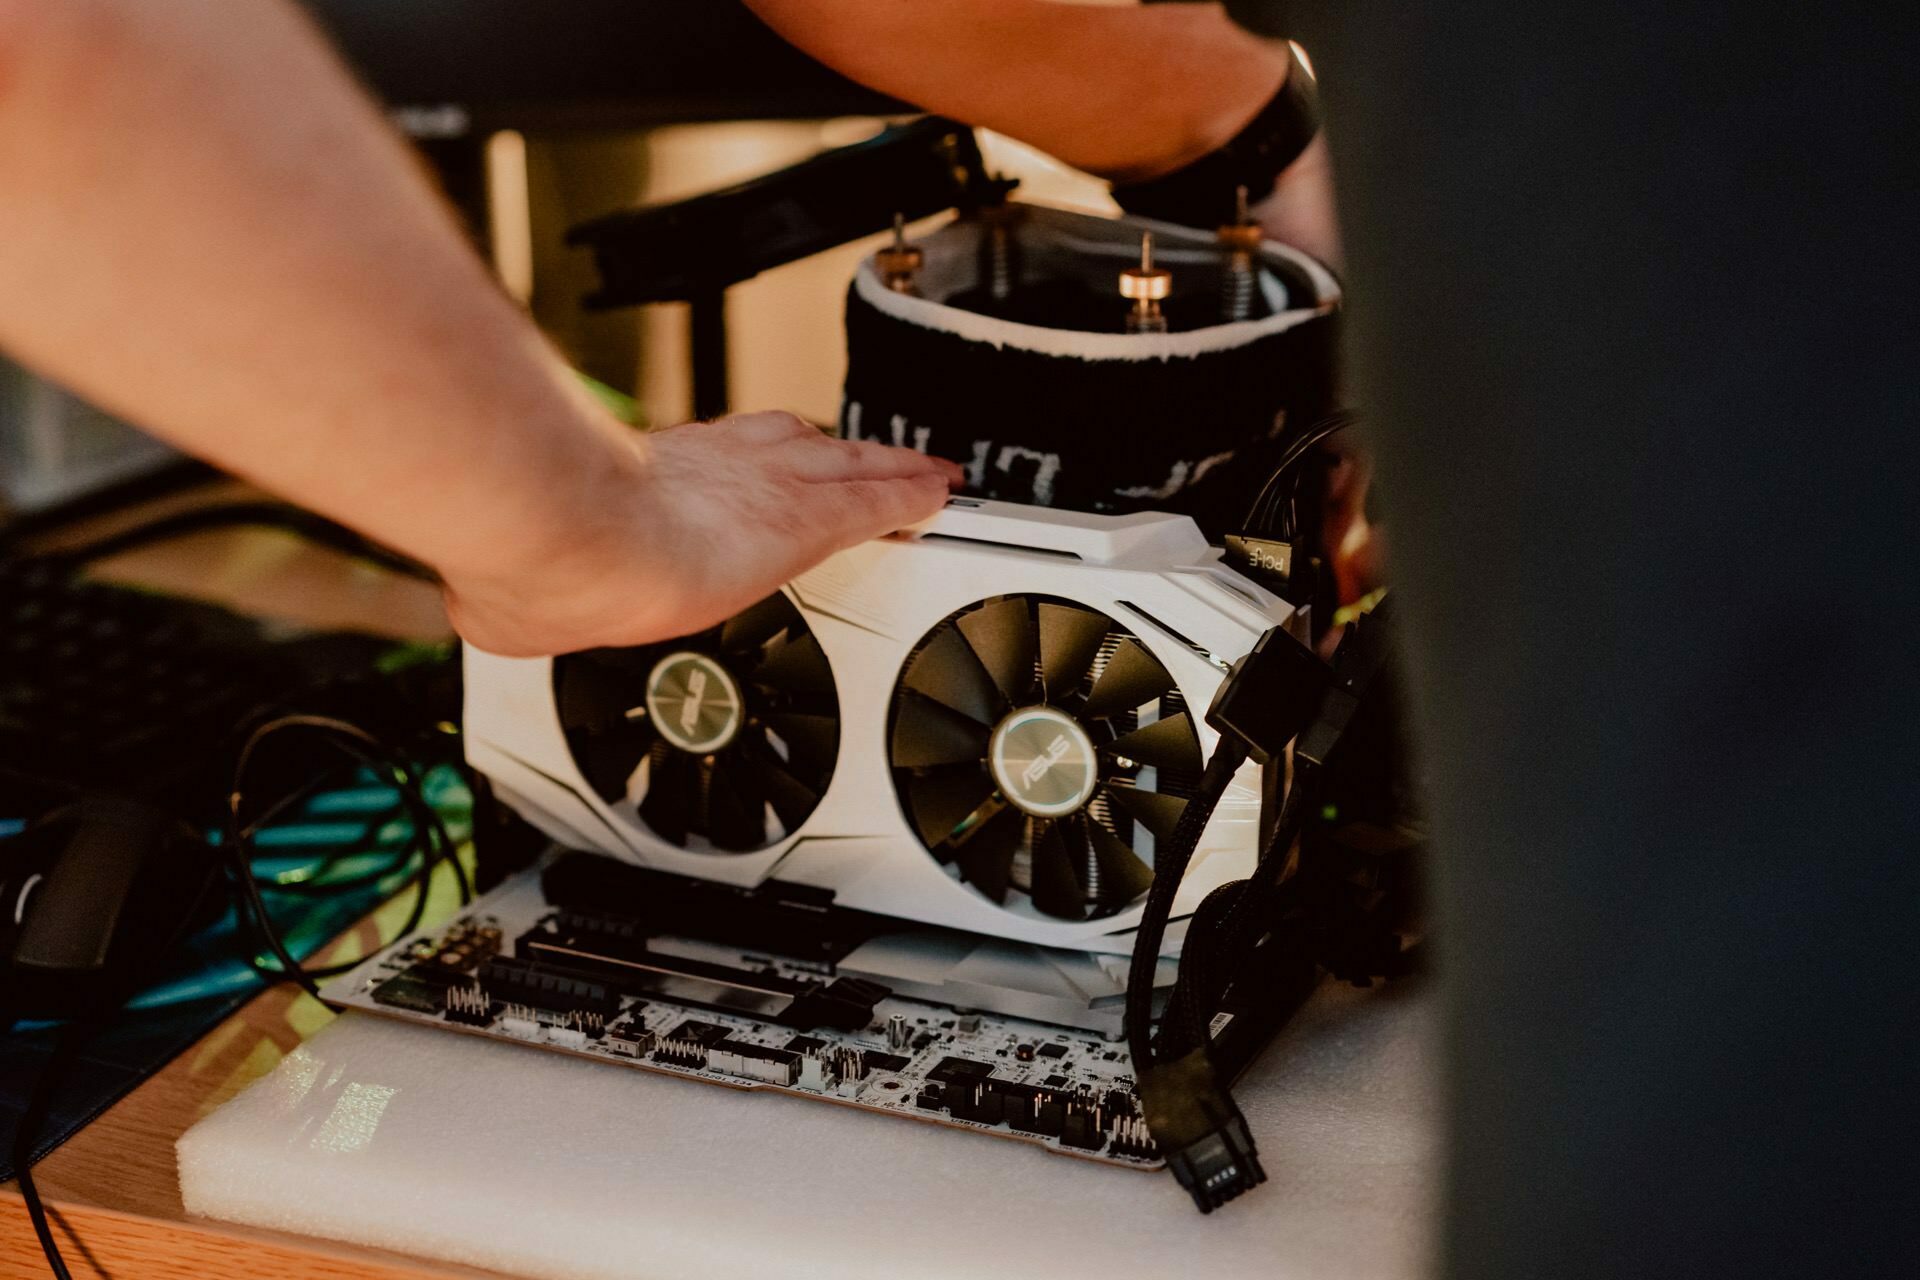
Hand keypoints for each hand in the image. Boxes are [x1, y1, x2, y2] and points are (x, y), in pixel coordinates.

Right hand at [441, 411, 961, 656]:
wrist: (566, 536)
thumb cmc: (537, 558)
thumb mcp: (521, 585)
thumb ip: (519, 597)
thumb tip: (481, 610)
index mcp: (650, 481)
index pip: (713, 461)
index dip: (746, 463)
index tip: (757, 471)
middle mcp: (715, 467)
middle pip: (793, 446)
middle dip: (826, 453)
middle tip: (859, 458)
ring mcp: (766, 488)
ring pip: (845, 466)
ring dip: (882, 469)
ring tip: (918, 473)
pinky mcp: (808, 517)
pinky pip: (880, 499)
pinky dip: (912, 495)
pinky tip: (940, 495)